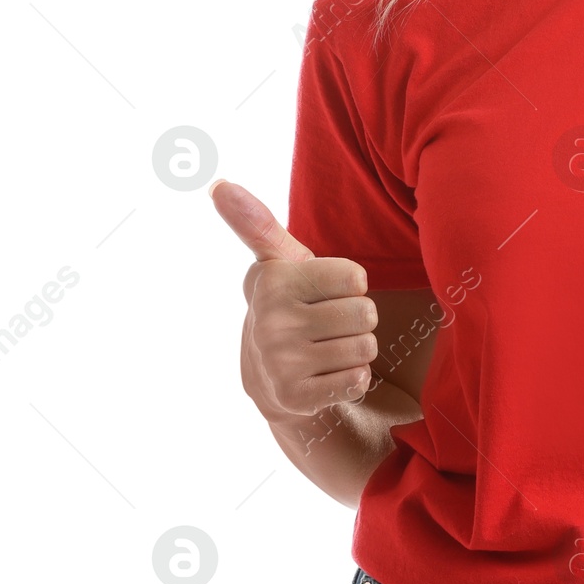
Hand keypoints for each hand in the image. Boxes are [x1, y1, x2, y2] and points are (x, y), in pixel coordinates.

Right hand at [211, 179, 378, 422]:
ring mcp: (281, 363)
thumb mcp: (279, 261)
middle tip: (327, 325)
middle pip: (365, 313)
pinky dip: (352, 379)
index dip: (350, 285)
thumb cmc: (290, 304)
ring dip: (356, 350)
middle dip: (357, 320)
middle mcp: (271, 322)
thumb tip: (218, 184)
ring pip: (366, 347)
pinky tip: (327, 376)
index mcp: (272, 282)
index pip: (357, 277)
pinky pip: (358, 380)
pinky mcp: (296, 399)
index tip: (324, 293)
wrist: (272, 379)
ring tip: (327, 349)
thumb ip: (256, 222)